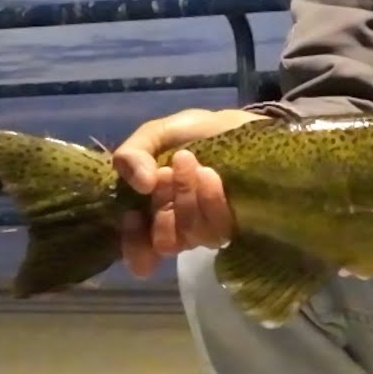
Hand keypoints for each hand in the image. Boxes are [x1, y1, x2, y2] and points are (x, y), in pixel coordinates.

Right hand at [112, 108, 268, 277]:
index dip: (134, 243)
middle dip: (162, 206)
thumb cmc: (195, 133)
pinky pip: (218, 227)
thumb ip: (132, 155)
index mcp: (154, 211)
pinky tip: (208, 174)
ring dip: (185, 195)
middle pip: (164, 241)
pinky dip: (209, 199)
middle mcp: (180, 226)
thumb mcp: (157, 135)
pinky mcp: (236, 226)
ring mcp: (209, 229)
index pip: (139, 248)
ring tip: (187, 159)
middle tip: (164, 173)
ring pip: (191, 233)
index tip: (133, 217)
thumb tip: (140, 184)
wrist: (241, 126)